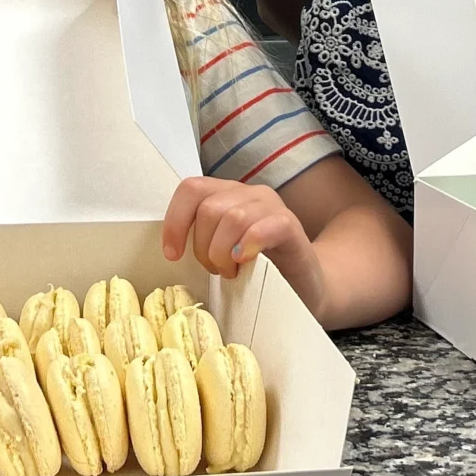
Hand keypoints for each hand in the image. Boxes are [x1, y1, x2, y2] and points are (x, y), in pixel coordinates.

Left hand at [161, 177, 316, 304]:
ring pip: (233, 217)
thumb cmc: (259, 271)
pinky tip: (245, 261)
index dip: (176, 221)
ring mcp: (273, 207)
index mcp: (228, 196)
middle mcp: (249, 194)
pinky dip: (249, 244)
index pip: (191, 189)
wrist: (307, 286)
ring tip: (232, 272)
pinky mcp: (292, 227)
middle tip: (215, 270)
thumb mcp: (223, 251)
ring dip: (224, 253)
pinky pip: (265, 225)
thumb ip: (201, 239)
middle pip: (209, 208)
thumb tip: (169, 249)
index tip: (172, 255)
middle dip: (203, 247)